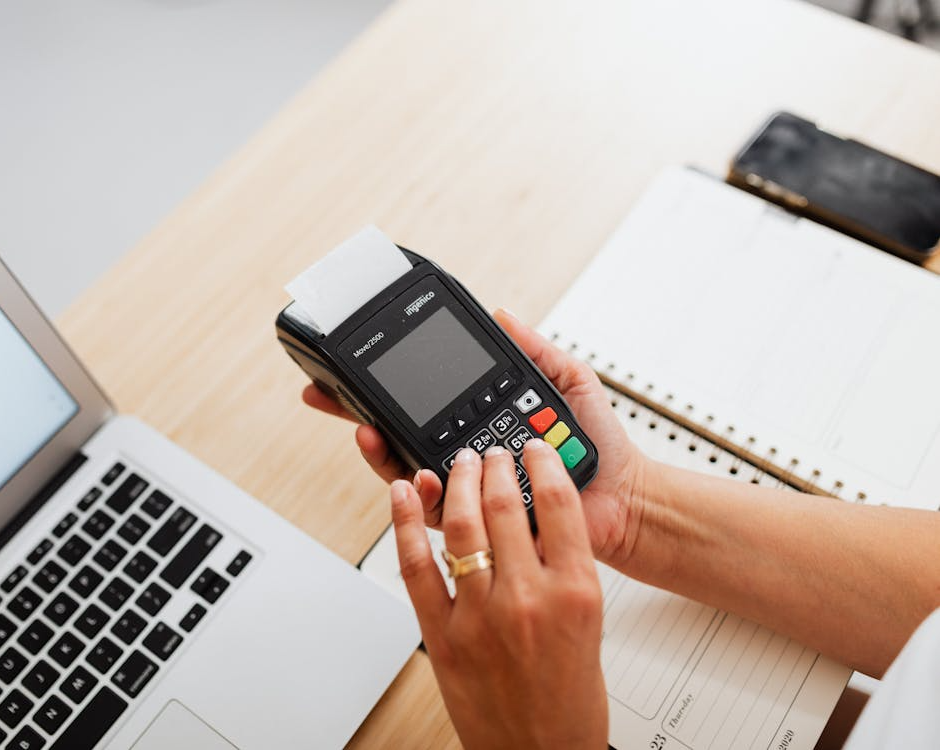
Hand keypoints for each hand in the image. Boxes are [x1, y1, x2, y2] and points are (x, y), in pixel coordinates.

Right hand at [302, 308, 648, 564]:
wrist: (623, 494)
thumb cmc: (598, 445)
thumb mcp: (567, 381)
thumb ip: (534, 349)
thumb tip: (502, 314)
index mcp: (478, 421)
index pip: (420, 403)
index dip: (383, 389)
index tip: (351, 370)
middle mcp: (465, 455)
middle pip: (398, 436)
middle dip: (357, 415)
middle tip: (330, 396)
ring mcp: (468, 490)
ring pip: (407, 474)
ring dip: (381, 452)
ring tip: (369, 429)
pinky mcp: (477, 522)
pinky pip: (439, 511)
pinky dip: (423, 493)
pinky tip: (418, 472)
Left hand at [392, 442, 607, 748]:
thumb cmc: (570, 697)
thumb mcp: (588, 622)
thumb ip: (563, 567)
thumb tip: (532, 515)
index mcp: (575, 592)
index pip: (558, 503)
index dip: (541, 463)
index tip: (532, 449)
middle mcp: (528, 598)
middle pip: (504, 504)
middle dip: (493, 466)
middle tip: (489, 453)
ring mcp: (481, 616)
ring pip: (461, 526)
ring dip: (456, 483)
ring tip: (458, 466)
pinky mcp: (442, 635)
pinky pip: (416, 566)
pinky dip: (405, 524)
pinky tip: (403, 496)